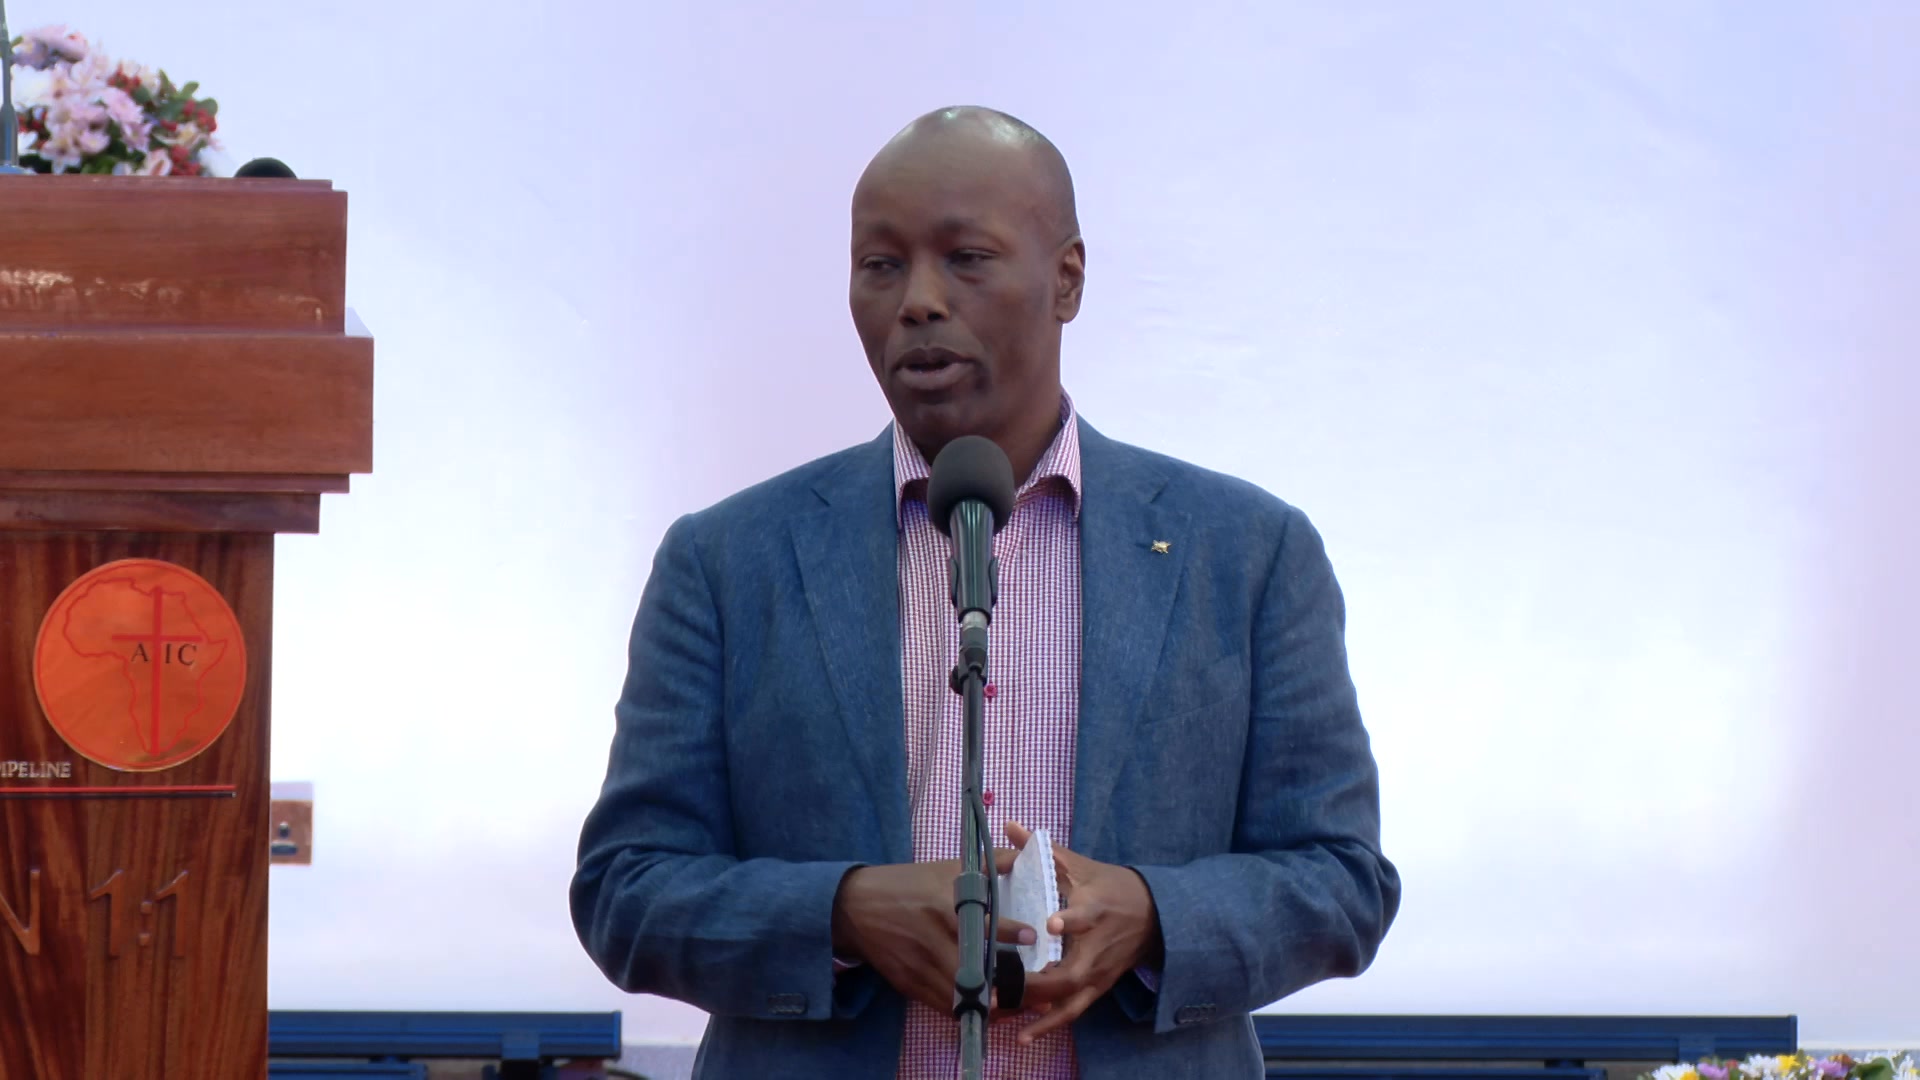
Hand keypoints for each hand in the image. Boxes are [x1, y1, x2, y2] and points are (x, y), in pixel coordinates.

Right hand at [831, 853, 1033, 1017]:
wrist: (854, 908)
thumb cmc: (906, 885)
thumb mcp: (945, 868)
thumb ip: (987, 862)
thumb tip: (1024, 855)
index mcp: (943, 907)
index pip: (980, 922)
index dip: (1007, 932)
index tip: (1030, 936)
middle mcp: (933, 940)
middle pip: (973, 970)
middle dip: (1004, 982)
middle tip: (1033, 984)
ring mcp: (919, 966)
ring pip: (959, 995)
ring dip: (989, 1003)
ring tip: (1017, 1003)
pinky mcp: (909, 984)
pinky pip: (942, 1005)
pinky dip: (965, 1009)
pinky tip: (986, 1009)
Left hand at [1005, 820, 1161, 1044]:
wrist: (1153, 915)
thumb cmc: (1109, 886)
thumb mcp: (1080, 865)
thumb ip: (1042, 850)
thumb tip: (1009, 825)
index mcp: (1095, 909)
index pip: (1085, 917)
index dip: (1070, 921)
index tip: (1052, 924)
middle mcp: (1097, 946)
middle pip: (1071, 971)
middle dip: (1037, 980)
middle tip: (1002, 983)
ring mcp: (1098, 971)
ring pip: (1070, 997)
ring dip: (1038, 1009)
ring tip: (1004, 1012)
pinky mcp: (1098, 987)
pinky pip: (1073, 1011)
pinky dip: (1051, 1024)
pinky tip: (1025, 1035)